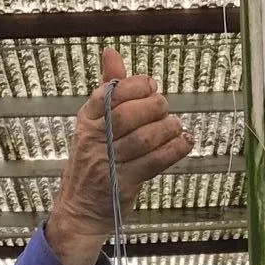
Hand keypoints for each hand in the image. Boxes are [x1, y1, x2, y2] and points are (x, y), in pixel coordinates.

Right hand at [45, 48, 192, 264]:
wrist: (80, 211)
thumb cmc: (91, 163)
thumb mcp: (93, 124)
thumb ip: (107, 89)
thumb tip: (112, 53)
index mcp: (86, 121)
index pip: (108, 93)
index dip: (135, 85)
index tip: (150, 86)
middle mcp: (94, 141)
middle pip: (127, 114)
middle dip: (153, 106)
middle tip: (164, 107)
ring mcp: (108, 164)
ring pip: (144, 139)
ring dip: (167, 128)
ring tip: (175, 126)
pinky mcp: (124, 184)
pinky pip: (155, 162)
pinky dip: (174, 149)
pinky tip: (184, 142)